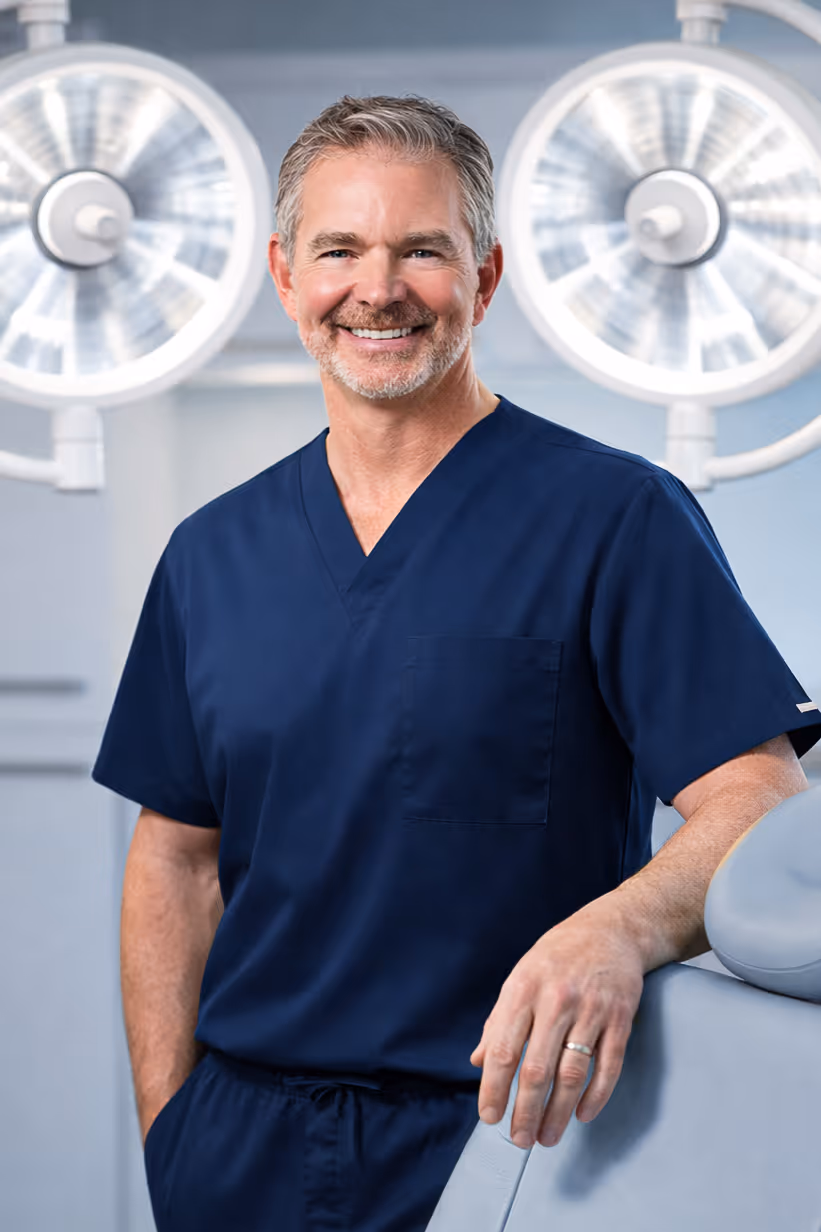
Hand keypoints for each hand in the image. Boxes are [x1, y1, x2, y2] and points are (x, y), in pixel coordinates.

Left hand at [469, 906, 644, 1148]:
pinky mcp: (621, 1018)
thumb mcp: (520, 978)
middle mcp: (556, 999)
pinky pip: (608, 1065)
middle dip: (526, 1112)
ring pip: (572, 1074)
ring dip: (558, 1113)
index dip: (494, 1089)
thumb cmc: (557, 956)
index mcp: (523, 989)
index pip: (503, 1049)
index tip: (489, 1117)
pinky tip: (582, 1114)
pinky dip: (595, 1096)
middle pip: (537, 1069)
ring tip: (547, 1137)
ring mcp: (591, 1009)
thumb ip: (499, 1021)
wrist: (611, 929)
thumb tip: (479, 1062)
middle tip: (519, 1139)